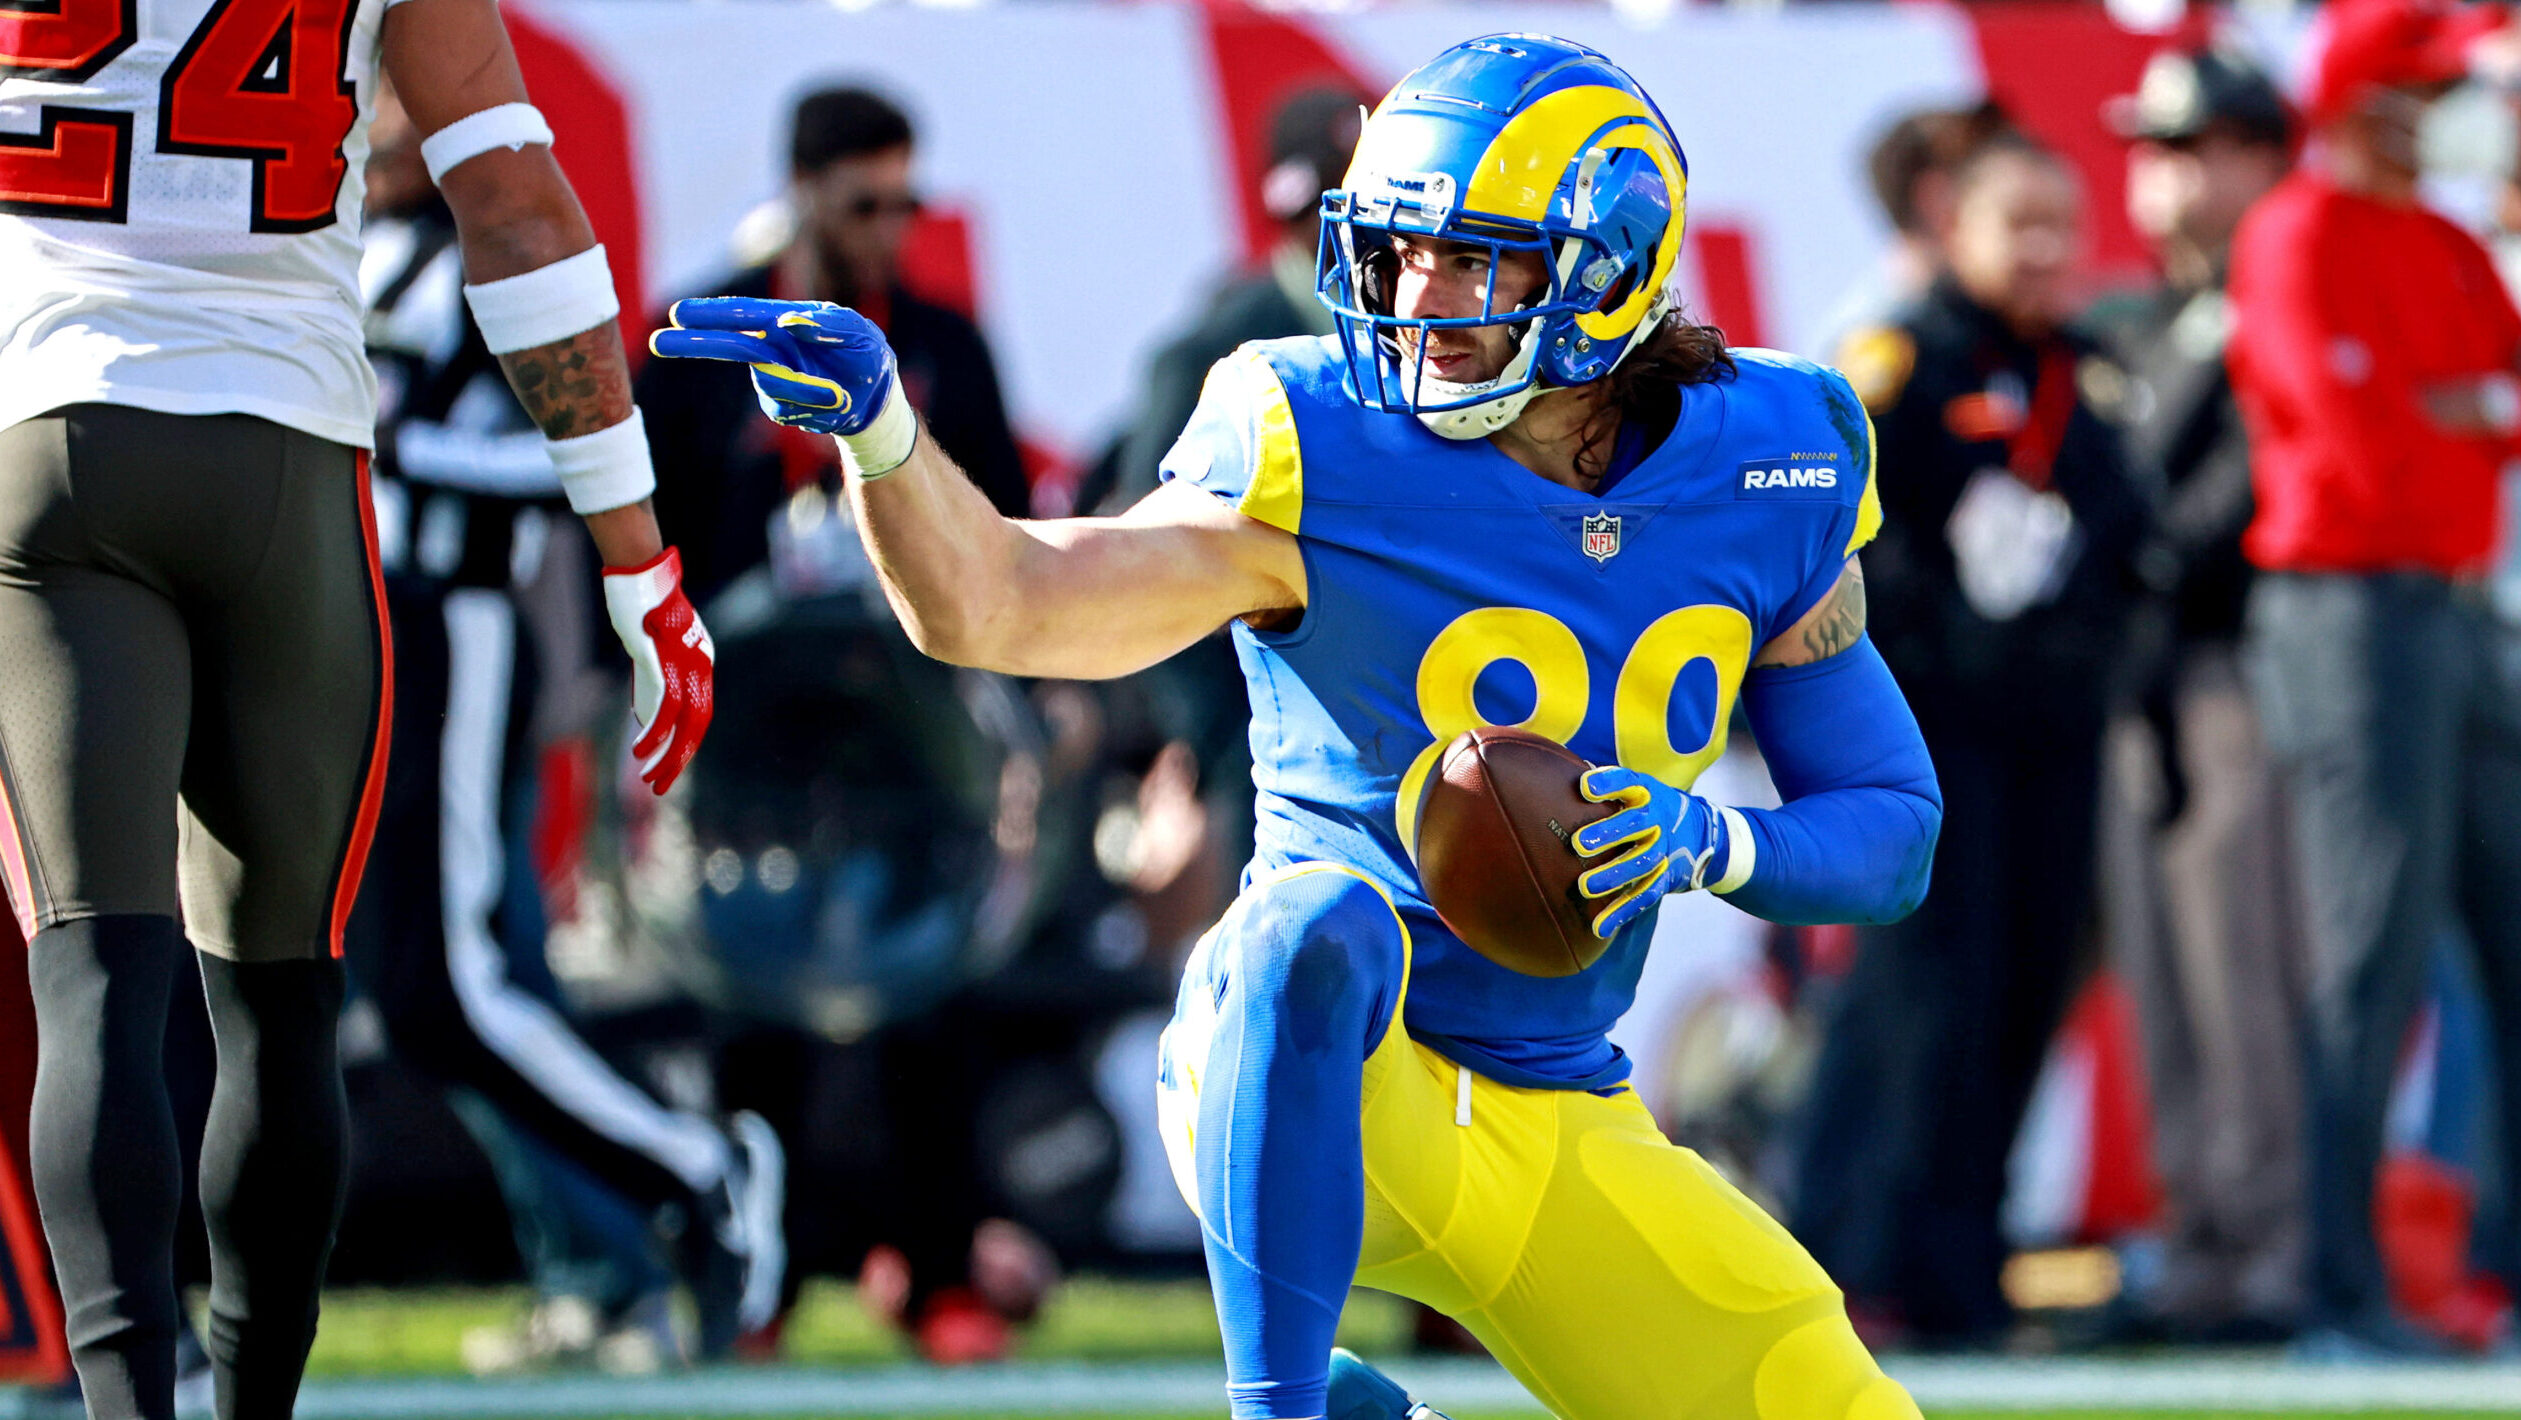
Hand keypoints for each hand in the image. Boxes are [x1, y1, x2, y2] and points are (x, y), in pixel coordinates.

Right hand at [601, 547, 713, 793]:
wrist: (639, 572)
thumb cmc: (642, 607)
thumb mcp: (653, 648)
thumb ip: (655, 680)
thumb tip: (648, 716)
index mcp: (702, 662)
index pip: (700, 714)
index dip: (685, 744)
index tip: (668, 767)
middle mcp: (700, 663)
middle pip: (697, 724)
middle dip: (679, 760)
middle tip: (660, 787)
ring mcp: (683, 660)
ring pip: (684, 720)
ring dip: (665, 752)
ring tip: (646, 775)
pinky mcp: (663, 656)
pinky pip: (665, 703)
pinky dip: (655, 730)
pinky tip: (640, 748)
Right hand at [650, 297, 898, 435]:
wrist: (874, 399)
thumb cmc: (868, 356)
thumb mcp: (861, 335)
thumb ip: (829, 324)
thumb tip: (790, 322)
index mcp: (786, 321)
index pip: (744, 314)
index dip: (713, 314)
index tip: (680, 313)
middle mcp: (773, 345)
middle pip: (727, 343)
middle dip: (694, 343)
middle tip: (659, 340)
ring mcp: (773, 374)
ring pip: (768, 383)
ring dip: (802, 389)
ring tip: (835, 392)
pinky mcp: (779, 404)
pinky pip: (781, 408)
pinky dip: (807, 406)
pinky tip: (827, 403)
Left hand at [1570, 765, 1729, 939]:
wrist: (1703, 834)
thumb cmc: (1647, 808)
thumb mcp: (1635, 790)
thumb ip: (1603, 785)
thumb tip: (1555, 768)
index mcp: (1646, 793)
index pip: (1628, 782)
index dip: (1609, 782)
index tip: (1585, 786)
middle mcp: (1658, 819)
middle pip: (1636, 824)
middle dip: (1609, 833)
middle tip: (1578, 844)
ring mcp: (1664, 849)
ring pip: (1641, 863)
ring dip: (1613, 876)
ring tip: (1584, 887)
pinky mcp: (1666, 877)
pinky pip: (1645, 895)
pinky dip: (1623, 911)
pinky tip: (1600, 926)